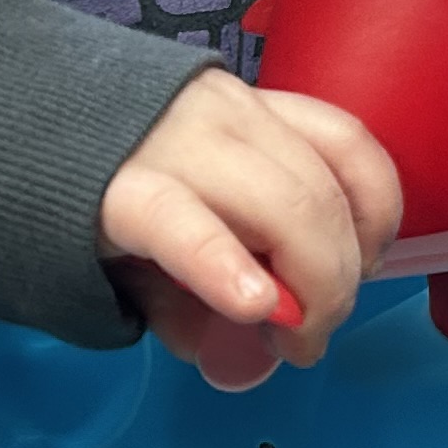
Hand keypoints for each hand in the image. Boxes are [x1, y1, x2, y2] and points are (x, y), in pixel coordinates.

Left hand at [101, 68, 402, 392]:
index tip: (260, 310)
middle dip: (321, 287)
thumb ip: (174, 311)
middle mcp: (187, 137)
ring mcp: (238, 109)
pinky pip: (348, 142)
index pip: (176, 220)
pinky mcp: (274, 98)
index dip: (222, 265)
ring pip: (330, 174)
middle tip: (307, 342)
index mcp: (125, 185)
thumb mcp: (110, 269)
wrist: (74, 108)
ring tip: (338, 296)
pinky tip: (368, 244)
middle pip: (284, 205)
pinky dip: (372, 199)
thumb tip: (240, 350)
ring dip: (352, 250)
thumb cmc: (97, 202)